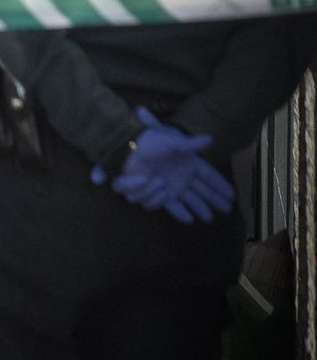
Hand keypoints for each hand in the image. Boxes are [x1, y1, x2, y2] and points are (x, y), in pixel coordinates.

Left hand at [104, 107, 234, 223]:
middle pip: (203, 190)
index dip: (220, 184)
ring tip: (210, 218)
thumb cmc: (148, 141)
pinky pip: (171, 205)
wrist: (127, 148)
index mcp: (188, 161)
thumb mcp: (169, 140)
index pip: (208, 175)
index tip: (232, 195)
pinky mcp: (159, 193)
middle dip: (215, 199)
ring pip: (190, 199)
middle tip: (227, 209)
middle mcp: (182, 175)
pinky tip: (189, 220)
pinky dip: (179, 212)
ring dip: (200, 208)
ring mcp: (171, 185)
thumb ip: (189, 143)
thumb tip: (209, 139)